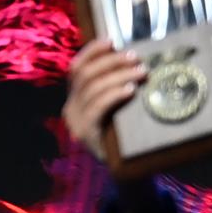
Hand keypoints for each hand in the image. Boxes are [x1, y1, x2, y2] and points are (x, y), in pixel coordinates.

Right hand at [62, 39, 147, 165]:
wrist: (126, 171)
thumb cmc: (126, 135)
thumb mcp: (117, 108)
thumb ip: (115, 88)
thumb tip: (134, 60)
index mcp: (75, 98)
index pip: (76, 67)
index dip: (92, 51)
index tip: (112, 40)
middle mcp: (70, 107)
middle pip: (86, 74)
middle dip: (112, 62)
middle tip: (137, 59)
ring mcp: (76, 121)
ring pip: (93, 88)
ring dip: (120, 75)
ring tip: (141, 73)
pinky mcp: (85, 133)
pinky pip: (97, 107)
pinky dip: (115, 94)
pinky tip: (130, 90)